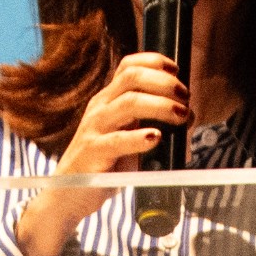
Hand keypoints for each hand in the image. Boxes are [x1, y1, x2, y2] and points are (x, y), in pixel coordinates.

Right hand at [15, 52, 187, 255]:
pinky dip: (139, 137)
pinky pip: (117, 140)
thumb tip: (188, 116)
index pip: (129, 66)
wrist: (68, 194)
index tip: (177, 71)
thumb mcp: (128, 137)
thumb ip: (152, 124)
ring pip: (129, 103)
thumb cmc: (104, 164)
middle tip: (185, 99)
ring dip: (161, 105)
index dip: (155, 62)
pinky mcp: (93, 152)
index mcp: (108, 100)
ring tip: (180, 116)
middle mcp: (101, 108)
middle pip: (133, 78)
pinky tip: (155, 138)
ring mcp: (95, 128)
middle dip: (165, 83)